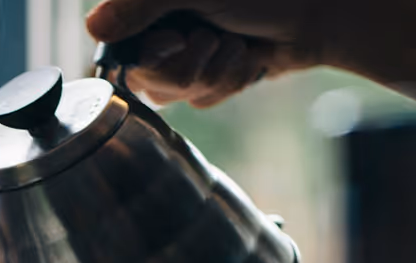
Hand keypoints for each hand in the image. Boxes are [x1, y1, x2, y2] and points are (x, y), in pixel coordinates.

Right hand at [86, 0, 321, 106]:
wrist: (323, 11)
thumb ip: (140, 5)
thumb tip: (92, 25)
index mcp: (152, 3)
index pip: (118, 47)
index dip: (148, 56)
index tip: (176, 40)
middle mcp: (163, 25)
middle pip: (144, 80)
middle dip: (186, 68)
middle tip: (214, 39)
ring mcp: (186, 51)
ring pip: (174, 94)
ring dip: (213, 74)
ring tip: (238, 45)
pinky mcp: (209, 72)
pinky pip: (201, 99)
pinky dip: (229, 82)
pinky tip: (247, 59)